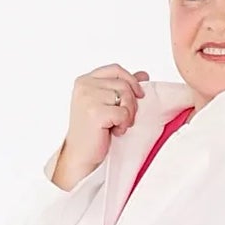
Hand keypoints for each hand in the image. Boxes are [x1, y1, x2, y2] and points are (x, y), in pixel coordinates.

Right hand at [54, 65, 148, 187]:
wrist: (81, 155)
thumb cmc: (93, 132)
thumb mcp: (107, 104)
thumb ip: (121, 87)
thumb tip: (143, 75)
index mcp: (85, 80)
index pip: (115, 69)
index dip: (131, 80)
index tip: (139, 94)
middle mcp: (84, 86)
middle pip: (123, 84)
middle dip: (131, 103)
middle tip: (125, 119)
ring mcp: (88, 98)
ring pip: (125, 97)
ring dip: (128, 114)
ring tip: (117, 125)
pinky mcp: (95, 112)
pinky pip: (123, 112)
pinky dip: (124, 124)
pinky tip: (114, 131)